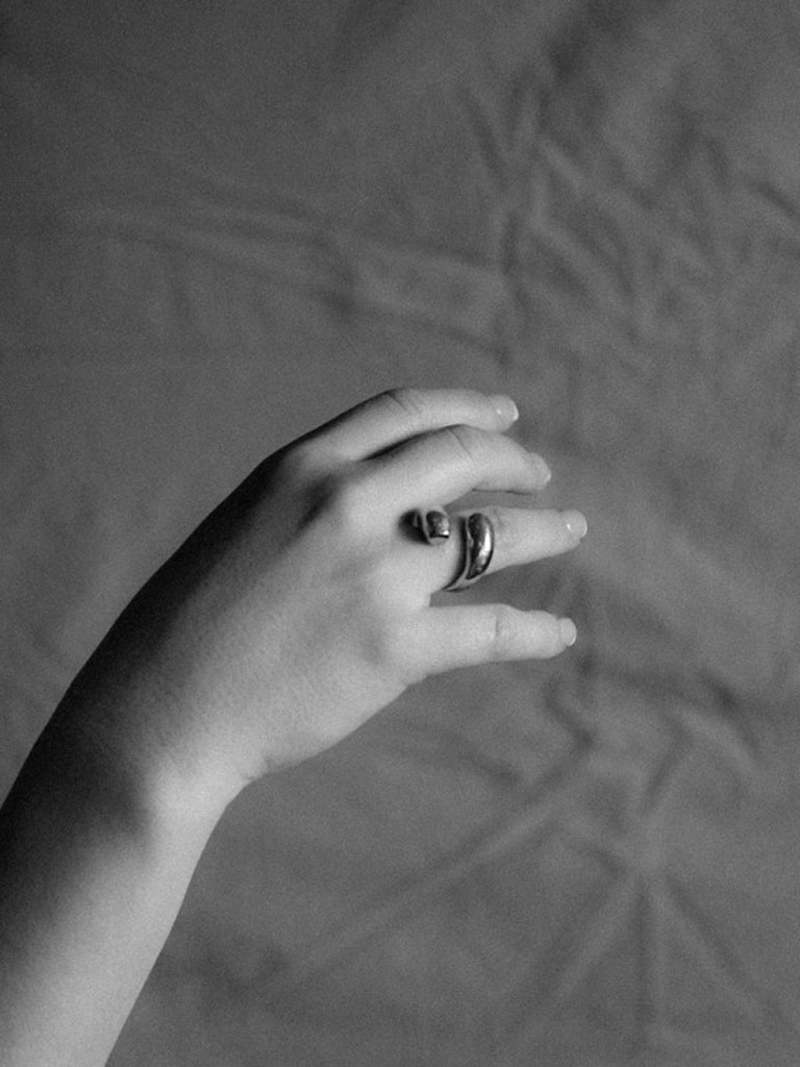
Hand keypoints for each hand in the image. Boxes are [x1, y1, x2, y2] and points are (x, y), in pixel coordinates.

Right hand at [64, 389, 585, 814]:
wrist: (163, 707)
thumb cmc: (194, 623)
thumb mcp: (247, 526)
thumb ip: (314, 503)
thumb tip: (393, 503)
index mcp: (301, 467)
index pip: (405, 412)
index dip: (467, 408)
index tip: (505, 417)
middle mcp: (344, 504)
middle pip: (460, 457)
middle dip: (514, 461)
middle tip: (539, 476)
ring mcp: (374, 574)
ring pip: (489, 536)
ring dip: (544, 530)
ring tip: (570, 530)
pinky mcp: (394, 647)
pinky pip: (491, 629)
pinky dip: (536, 631)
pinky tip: (560, 634)